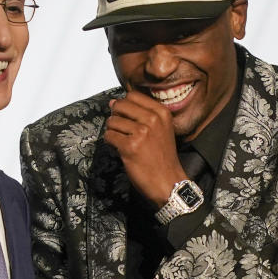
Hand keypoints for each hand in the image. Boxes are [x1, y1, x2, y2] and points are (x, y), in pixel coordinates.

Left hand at [104, 91, 187, 206]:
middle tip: (121, 131)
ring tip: (122, 142)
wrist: (168, 182)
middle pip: (120, 105)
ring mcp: (141, 132)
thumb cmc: (162, 158)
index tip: (127, 118)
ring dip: (112, 132)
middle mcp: (153, 119)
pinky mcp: (130, 146)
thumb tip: (112, 102)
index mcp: (161, 112)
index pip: (132, 95)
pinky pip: (109, 136)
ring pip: (112, 121)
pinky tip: (120, 150)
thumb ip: (140, 114)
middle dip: (115, 117)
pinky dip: (110, 143)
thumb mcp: (161, 130)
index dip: (124, 106)